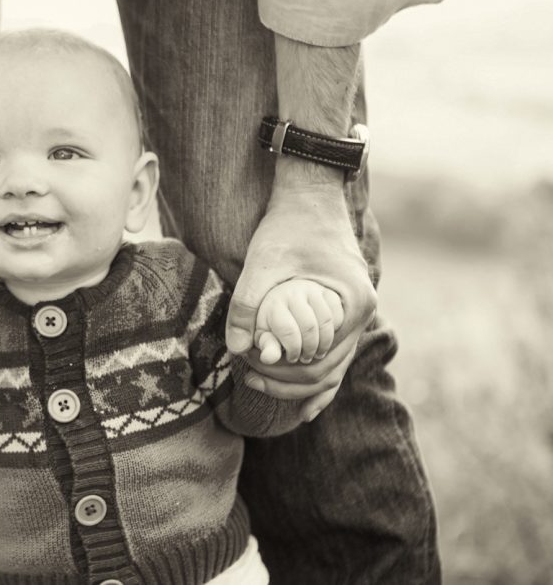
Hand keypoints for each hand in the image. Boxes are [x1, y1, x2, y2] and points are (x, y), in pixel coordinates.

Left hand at [226, 180, 376, 420]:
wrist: (310, 195)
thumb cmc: (288, 225)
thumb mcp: (263, 262)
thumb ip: (249, 303)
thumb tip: (236, 348)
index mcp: (353, 305)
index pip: (320, 361)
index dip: (284, 374)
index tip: (250, 372)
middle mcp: (363, 314)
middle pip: (329, 370)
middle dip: (289, 383)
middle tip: (250, 381)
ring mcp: (357, 313)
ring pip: (333, 366)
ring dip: (300, 382)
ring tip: (260, 385)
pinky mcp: (345, 310)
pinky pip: (335, 353)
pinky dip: (320, 378)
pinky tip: (305, 405)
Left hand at [255, 279, 343, 364]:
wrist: (284, 301)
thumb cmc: (274, 324)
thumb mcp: (265, 336)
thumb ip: (267, 346)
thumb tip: (268, 358)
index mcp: (274, 305)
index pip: (288, 331)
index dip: (293, 350)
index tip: (292, 358)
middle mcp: (293, 293)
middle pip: (309, 327)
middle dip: (310, 349)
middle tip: (306, 359)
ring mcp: (312, 290)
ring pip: (326, 321)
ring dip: (325, 343)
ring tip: (318, 354)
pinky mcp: (327, 292)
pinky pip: (338, 314)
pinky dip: (335, 330)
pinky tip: (325, 338)